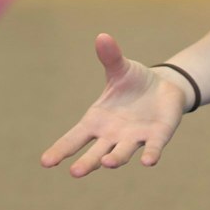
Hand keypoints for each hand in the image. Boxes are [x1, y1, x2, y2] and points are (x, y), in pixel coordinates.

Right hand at [38, 33, 190, 176]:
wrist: (164, 88)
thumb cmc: (134, 82)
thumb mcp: (121, 68)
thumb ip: (110, 57)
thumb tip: (102, 37)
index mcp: (97, 121)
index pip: (74, 138)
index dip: (61, 149)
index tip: (46, 162)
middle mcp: (112, 135)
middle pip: (96, 153)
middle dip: (87, 163)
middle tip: (75, 172)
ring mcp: (134, 138)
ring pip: (122, 153)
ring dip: (115, 159)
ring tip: (106, 164)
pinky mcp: (156, 137)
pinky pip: (152, 148)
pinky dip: (150, 154)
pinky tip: (148, 162)